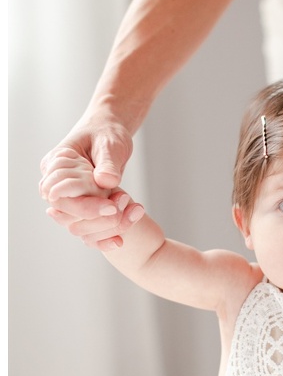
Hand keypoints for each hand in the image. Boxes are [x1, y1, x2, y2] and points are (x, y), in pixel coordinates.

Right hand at [39, 117, 138, 247]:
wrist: (110, 135)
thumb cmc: (107, 133)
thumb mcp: (110, 144)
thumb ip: (108, 163)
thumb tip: (105, 182)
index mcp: (55, 165)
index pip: (61, 198)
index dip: (87, 207)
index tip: (113, 208)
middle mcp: (55, 184)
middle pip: (68, 217)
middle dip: (99, 220)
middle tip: (127, 207)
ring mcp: (68, 198)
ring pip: (78, 228)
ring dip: (106, 228)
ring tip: (135, 212)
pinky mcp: (81, 207)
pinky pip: (86, 230)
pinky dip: (103, 238)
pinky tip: (120, 241)